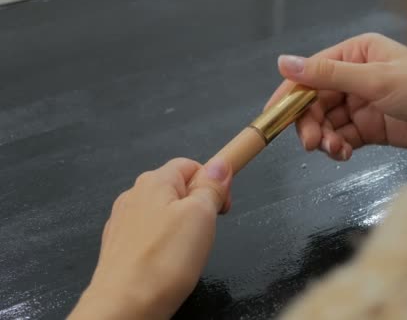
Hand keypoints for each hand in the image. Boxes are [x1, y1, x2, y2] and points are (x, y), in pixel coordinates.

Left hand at [69, 157, 232, 319]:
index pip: (191, 165)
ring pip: (164, 214)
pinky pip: (150, 235)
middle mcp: (134, 196)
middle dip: (198, 207)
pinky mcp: (119, 247)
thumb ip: (211, 187)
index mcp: (154, 181)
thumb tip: (220, 164)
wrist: (124, 307)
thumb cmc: (163, 261)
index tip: (223, 205)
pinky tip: (168, 263)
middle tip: (206, 232)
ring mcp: (124, 222)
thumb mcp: (201, 215)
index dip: (213, 182)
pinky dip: (164, 245)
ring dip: (181, 228)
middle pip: (177, 189)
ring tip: (187, 253)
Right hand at [266, 33, 406, 159]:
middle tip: (311, 142)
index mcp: (356, 53)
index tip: (273, 115)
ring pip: (326, 122)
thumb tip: (285, 63)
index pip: (311, 73)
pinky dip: (337, 147)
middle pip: (314, 101)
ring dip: (324, 138)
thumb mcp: (376, 80)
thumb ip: (328, 76)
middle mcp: (356, 77)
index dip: (289, 94)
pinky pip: (341, 138)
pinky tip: (343, 153)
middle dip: (309, 122)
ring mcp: (362, 104)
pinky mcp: (370, 128)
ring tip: (334, 149)